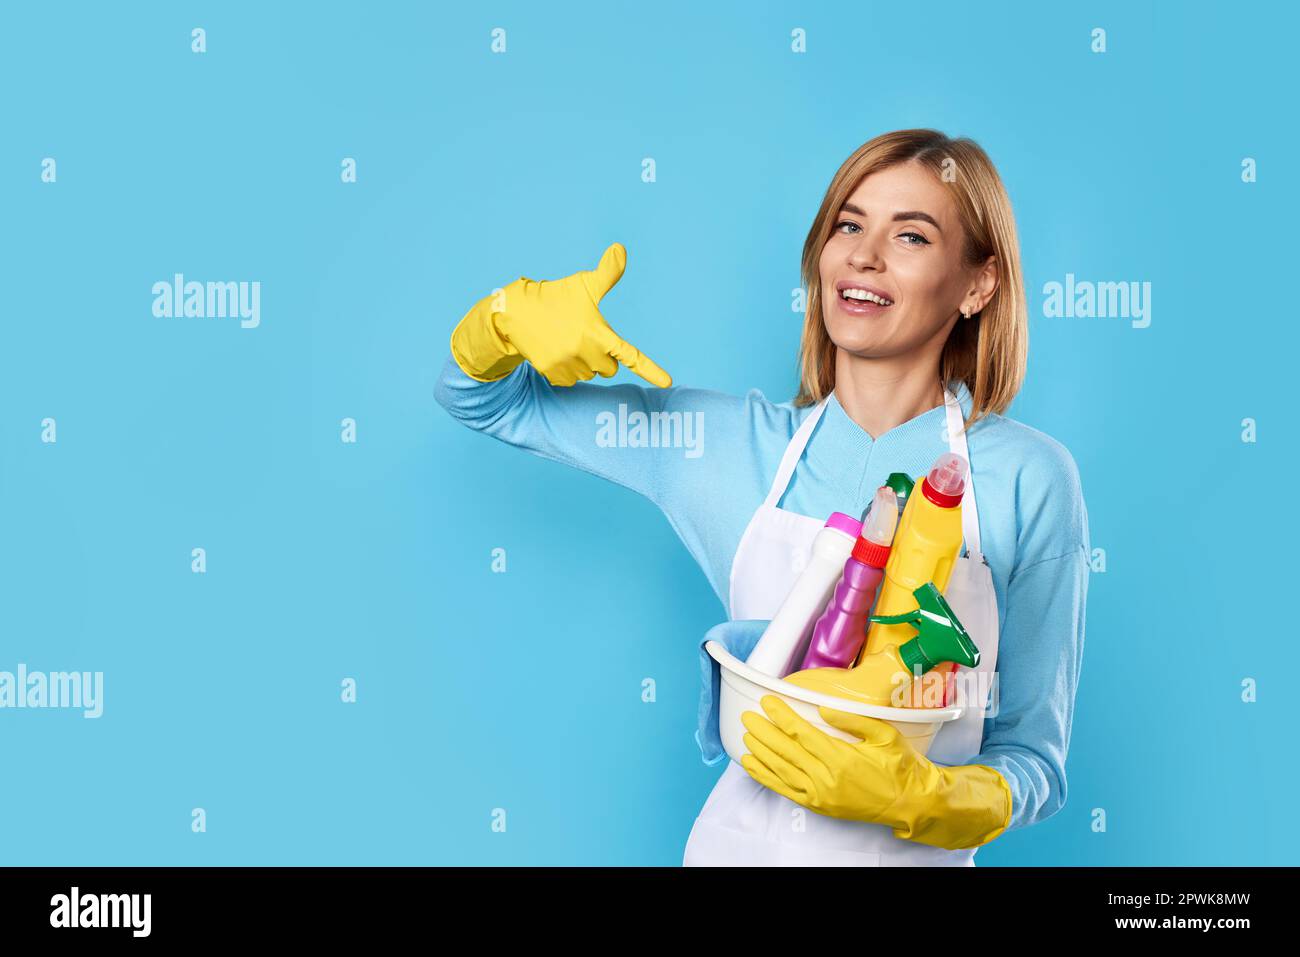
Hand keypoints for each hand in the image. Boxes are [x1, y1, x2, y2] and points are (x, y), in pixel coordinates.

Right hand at [450, 242, 671, 387]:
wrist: (516, 313)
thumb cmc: (557, 297)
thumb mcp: (584, 284)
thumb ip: (607, 273)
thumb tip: (620, 249)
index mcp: (599, 333)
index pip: (631, 355)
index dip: (651, 370)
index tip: (668, 383)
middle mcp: (586, 353)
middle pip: (609, 368)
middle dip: (602, 355)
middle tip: (582, 334)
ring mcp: (569, 366)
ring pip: (590, 374)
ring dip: (582, 361)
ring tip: (564, 339)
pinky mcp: (554, 374)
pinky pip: (571, 380)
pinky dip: (566, 369)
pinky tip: (555, 350)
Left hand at [740, 695, 1011, 849]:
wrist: (911, 802)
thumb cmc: (901, 766)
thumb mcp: (885, 734)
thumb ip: (853, 720)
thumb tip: (823, 708)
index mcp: (842, 758)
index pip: (802, 733)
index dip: (781, 716)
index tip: (767, 701)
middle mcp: (827, 778)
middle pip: (786, 751)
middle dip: (764, 731)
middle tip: (747, 715)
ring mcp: (821, 795)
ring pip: (782, 771)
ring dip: (761, 752)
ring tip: (745, 735)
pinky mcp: (819, 806)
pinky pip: (786, 790)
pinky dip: (766, 777)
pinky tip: (753, 765)